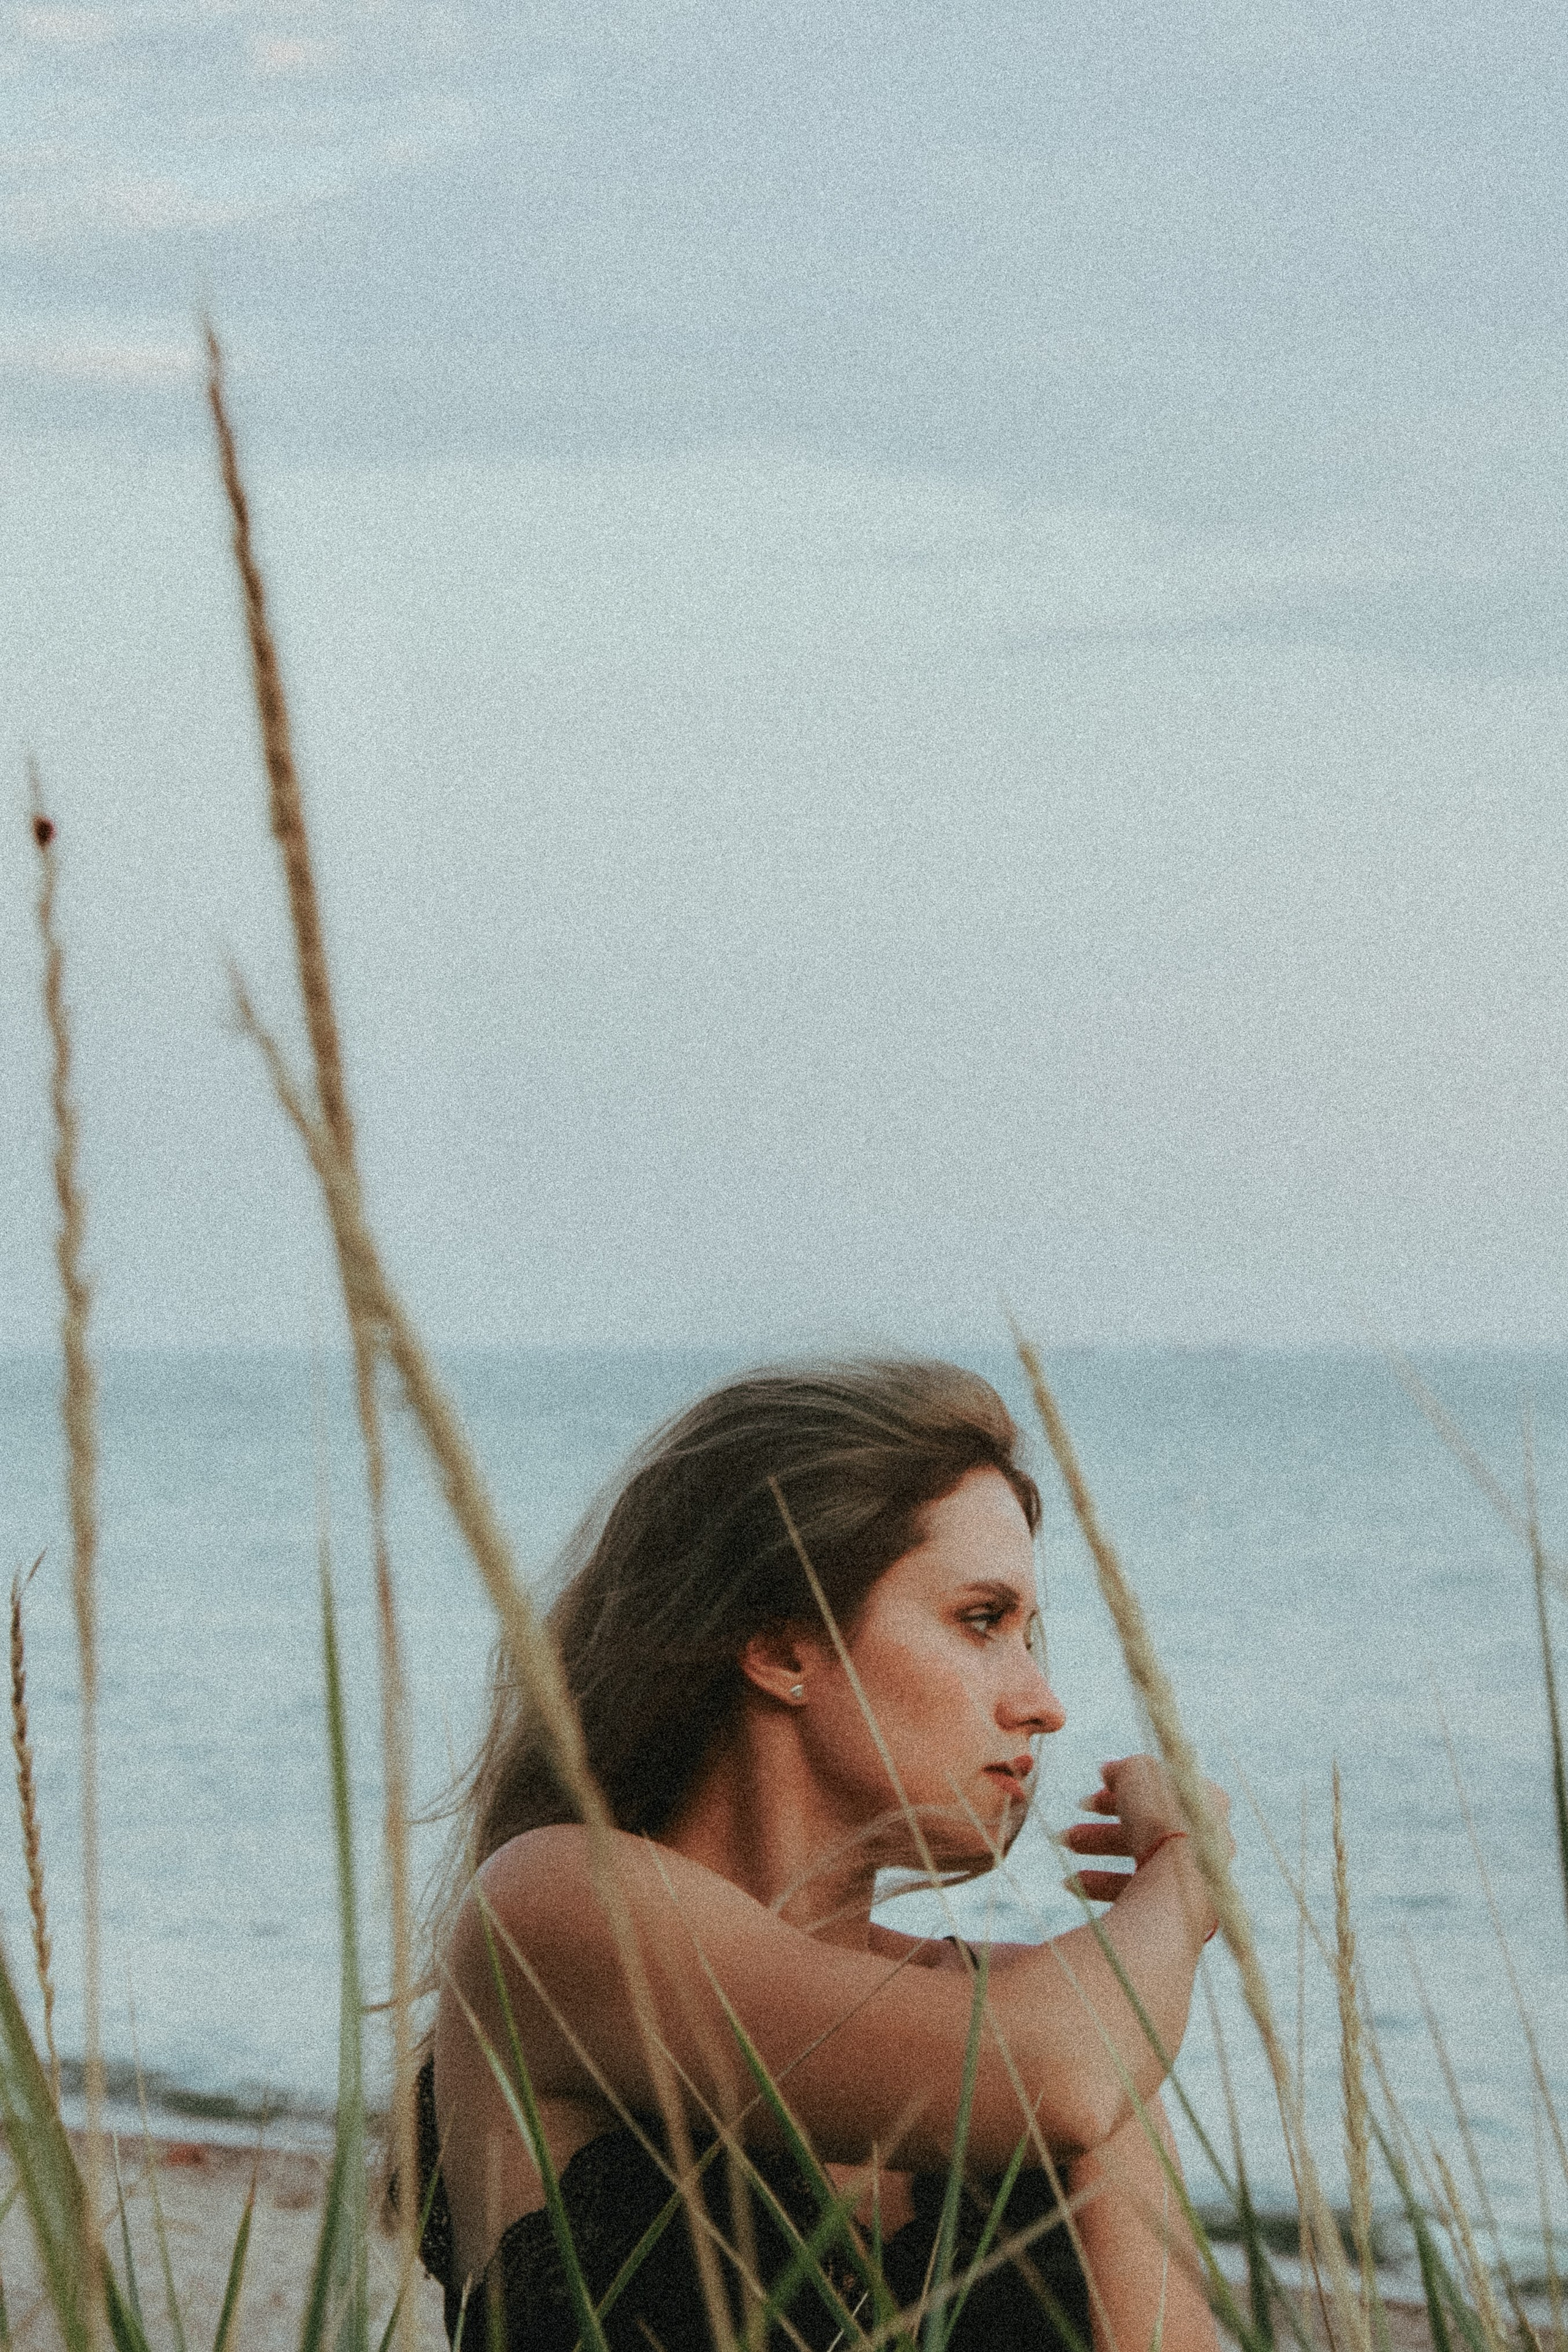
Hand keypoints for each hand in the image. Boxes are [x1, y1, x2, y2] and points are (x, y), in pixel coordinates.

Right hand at [1059, 1755, 1231, 1905]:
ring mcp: (1192, 1873)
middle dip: (1102, 1823)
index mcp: (1204, 1800)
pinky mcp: (1175, 1904)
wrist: (1173, 1887)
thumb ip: (1124, 1768)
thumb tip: (1110, 1771)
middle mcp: (1204, 1837)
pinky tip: (1073, 1882)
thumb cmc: (1159, 1820)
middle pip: (1144, 1824)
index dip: (1124, 1788)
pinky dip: (1102, 1882)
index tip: (1095, 1791)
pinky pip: (1135, 1889)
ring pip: (1136, 1855)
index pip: (1160, 1788)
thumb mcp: (1137, 1773)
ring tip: (1064, 1846)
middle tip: (1073, 1823)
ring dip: (1096, 1848)